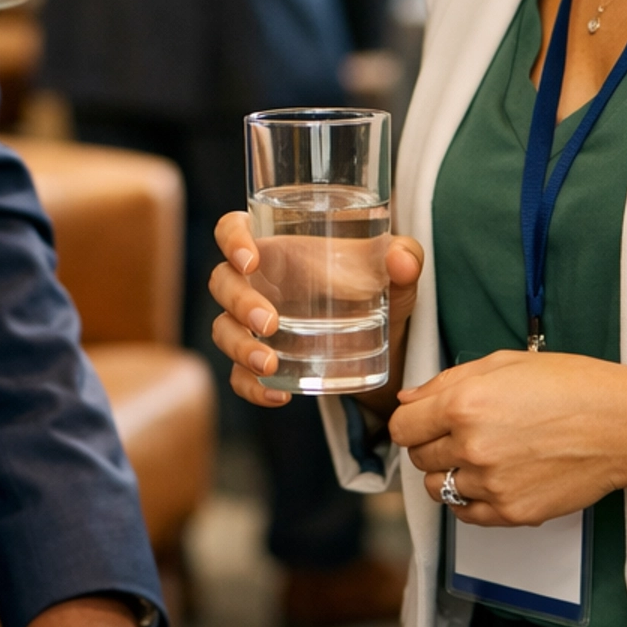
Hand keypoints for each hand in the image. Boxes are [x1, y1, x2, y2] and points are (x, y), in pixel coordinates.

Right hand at [209, 209, 422, 412]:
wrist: (386, 341)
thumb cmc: (377, 287)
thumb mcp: (394, 271)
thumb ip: (404, 257)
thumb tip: (401, 261)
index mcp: (278, 246)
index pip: (232, 230)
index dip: (231, 239)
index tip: (249, 259)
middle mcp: (258, 282)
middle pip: (222, 282)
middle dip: (238, 302)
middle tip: (268, 323)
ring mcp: (254, 324)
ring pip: (223, 329)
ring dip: (238, 347)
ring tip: (269, 364)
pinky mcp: (262, 361)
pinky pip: (239, 376)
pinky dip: (251, 388)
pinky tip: (278, 396)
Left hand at [390, 350, 626, 523]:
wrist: (621, 425)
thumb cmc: (571, 386)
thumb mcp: (504, 362)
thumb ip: (448, 381)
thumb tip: (410, 398)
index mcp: (464, 404)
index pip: (403, 426)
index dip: (412, 421)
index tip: (424, 420)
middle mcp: (471, 447)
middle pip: (419, 458)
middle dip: (431, 444)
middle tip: (457, 434)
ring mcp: (491, 485)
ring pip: (438, 489)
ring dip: (448, 473)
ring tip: (477, 457)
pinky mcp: (512, 513)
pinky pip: (466, 515)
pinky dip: (469, 500)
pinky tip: (489, 480)